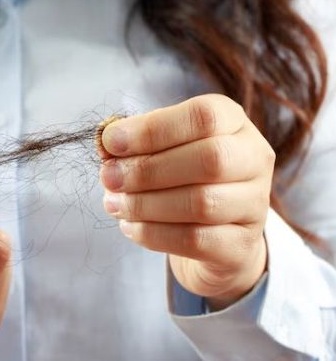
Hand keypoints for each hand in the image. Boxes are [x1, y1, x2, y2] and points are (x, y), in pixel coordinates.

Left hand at [99, 94, 272, 309]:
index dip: (152, 129)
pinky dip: (154, 234)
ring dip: (146, 204)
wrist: (211, 232)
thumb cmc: (178, 175)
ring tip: (114, 204)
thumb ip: (131, 142)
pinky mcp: (242, 245)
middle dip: (148, 170)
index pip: (203, 116)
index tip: (111, 142)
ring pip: (202, 203)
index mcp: (232, 121)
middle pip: (209, 159)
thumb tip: (105, 141)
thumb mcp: (157, 148)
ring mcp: (255, 204)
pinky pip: (196, 240)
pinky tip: (130, 227)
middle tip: (109, 178)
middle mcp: (253, 158)